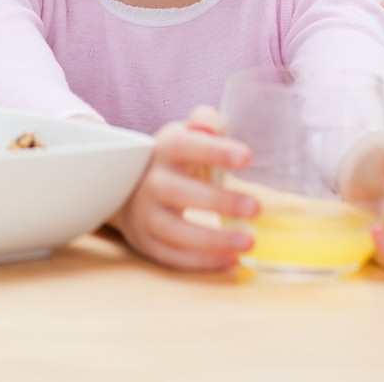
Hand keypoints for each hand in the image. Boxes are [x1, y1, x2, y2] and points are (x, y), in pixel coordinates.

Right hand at [110, 110, 258, 271]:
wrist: (127, 187)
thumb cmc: (174, 159)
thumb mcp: (186, 134)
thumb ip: (204, 122)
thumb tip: (210, 126)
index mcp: (165, 150)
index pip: (186, 145)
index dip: (215, 151)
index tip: (247, 157)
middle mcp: (151, 181)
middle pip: (180, 192)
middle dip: (218, 201)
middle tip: (256, 207)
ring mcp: (146, 215)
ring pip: (176, 231)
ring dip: (213, 240)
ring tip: (249, 241)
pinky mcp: (147, 242)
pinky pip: (174, 258)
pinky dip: (203, 262)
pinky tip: (232, 261)